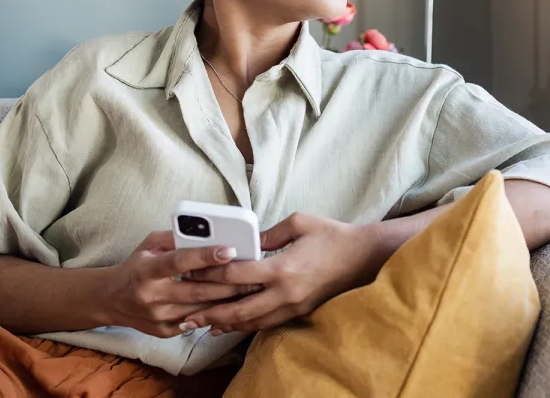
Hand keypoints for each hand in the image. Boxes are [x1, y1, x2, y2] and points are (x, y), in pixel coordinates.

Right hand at [103, 231, 261, 337]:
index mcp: (146, 270)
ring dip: (227, 301)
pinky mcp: (164, 331)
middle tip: (253, 276)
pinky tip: (230, 306)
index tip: (229, 250)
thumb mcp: (148, 245)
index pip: (180, 262)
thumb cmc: (135, 267)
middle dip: (229, 284)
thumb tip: (204, 232)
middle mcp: (152, 295)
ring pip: (201, 309)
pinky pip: (196, 322)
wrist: (111, 300)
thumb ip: (174, 238)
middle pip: (198, 290)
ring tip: (249, 291)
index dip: (206, 256)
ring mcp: (158, 317)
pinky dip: (214, 314)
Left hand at [179, 212, 382, 335]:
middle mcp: (284, 293)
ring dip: (225, 324)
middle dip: (211, 312)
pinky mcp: (299, 311)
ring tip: (202, 325)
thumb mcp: (298, 222)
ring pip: (251, 322)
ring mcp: (292, 306)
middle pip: (239, 309)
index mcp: (281, 268)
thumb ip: (268, 234)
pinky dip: (245, 326)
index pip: (236, 275)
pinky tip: (230, 326)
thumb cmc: (332, 235)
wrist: (363, 257)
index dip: (211, 276)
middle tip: (187, 314)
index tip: (191, 274)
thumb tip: (247, 243)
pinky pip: (265, 323)